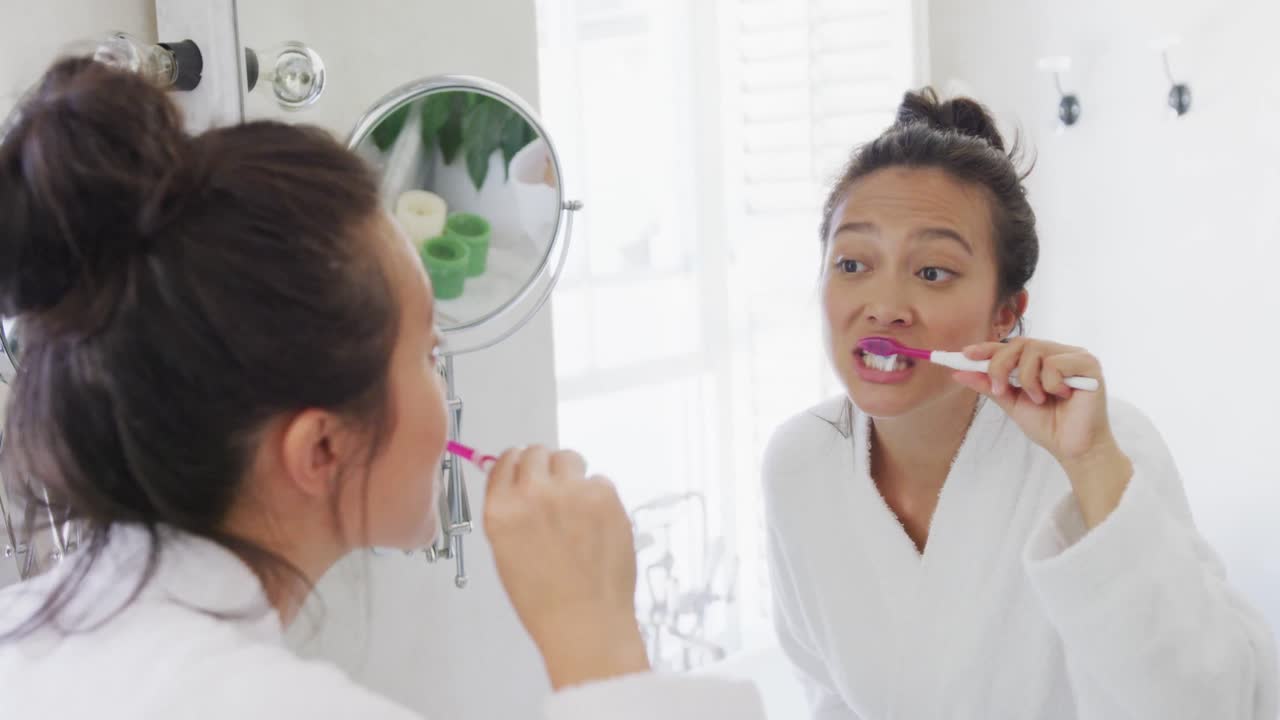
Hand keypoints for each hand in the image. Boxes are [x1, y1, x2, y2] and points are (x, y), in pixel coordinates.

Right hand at [484, 446, 648, 688]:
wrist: (585, 622)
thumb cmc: (543, 599)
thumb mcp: (506, 552)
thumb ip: (509, 511)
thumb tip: (518, 483)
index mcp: (501, 510)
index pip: (505, 461)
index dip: (516, 465)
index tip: (524, 471)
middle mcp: (533, 493)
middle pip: (536, 452)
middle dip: (543, 467)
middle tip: (553, 490)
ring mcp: (572, 491)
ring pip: (569, 458)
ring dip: (571, 474)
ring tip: (576, 507)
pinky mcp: (605, 495)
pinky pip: (599, 480)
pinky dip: (597, 496)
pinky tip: (596, 526)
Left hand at [952, 338, 1132, 526]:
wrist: (1073, 449)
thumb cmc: (1048, 426)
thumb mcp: (1011, 403)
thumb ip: (990, 386)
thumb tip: (959, 373)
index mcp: (1042, 360)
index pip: (1011, 346)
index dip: (988, 348)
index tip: (965, 354)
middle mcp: (1058, 353)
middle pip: (1020, 343)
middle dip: (1001, 366)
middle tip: (1001, 390)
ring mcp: (1074, 356)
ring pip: (1035, 351)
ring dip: (1028, 380)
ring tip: (1039, 399)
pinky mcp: (1088, 365)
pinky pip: (1055, 363)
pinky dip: (1049, 383)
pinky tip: (1062, 396)